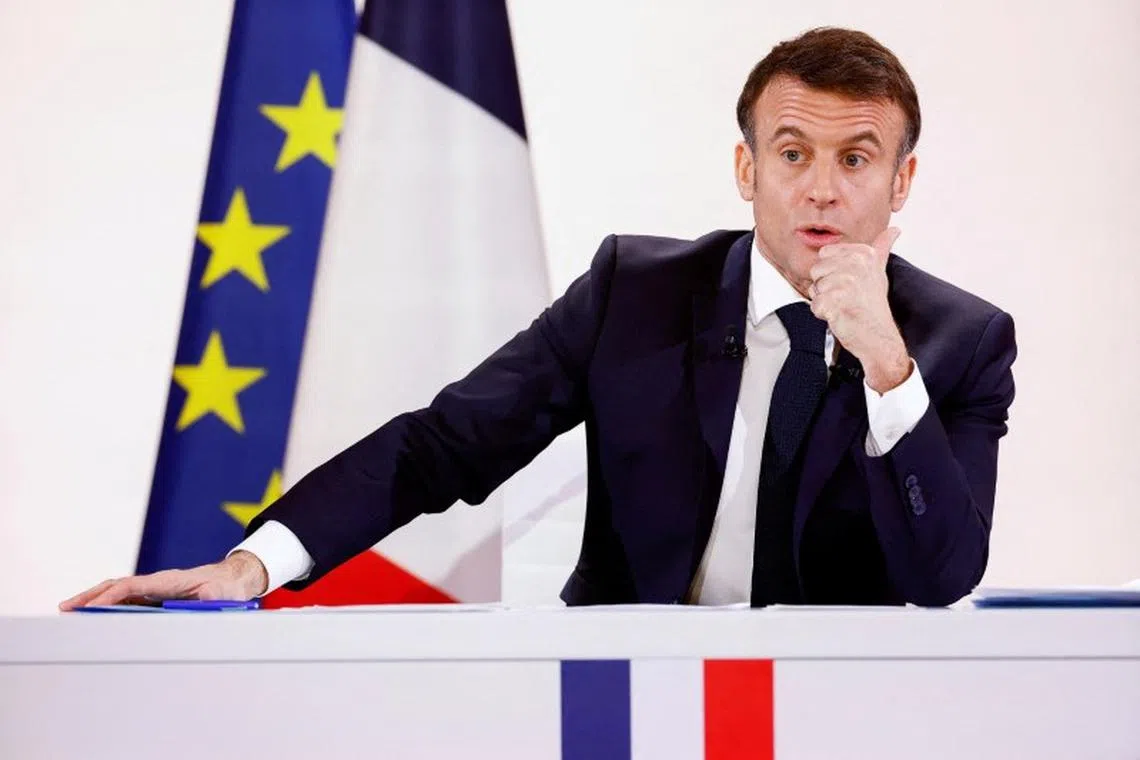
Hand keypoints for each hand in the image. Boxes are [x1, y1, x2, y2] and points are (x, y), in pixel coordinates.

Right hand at [58, 550, 268, 610]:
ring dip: (95, 600)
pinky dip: (108, 605)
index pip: (132, 586)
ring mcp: (155, 588)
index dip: (110, 596)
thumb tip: (190, 613)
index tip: (91, 606)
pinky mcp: (157, 596)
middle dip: (91, 596)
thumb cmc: (227, 589)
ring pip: (119, 592)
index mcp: (169, 581)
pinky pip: (128, 599)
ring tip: (70, 611)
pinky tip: (95, 614)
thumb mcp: (220, 597)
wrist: (235, 579)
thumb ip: (205, 604)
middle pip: (118, 586)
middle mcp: (158, 582)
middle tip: (65, 608)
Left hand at [808, 226, 911, 392]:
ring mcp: (845, 282)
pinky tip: (840, 315)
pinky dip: (823, 314)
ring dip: (824, 300)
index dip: (831, 272)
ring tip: (844, 306)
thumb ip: (882, 248)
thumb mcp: (878, 271)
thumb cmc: (873, 305)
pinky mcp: (835, 301)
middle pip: (816, 270)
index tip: (849, 283)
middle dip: (825, 287)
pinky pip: (814, 304)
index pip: (824, 255)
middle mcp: (856, 264)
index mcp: (864, 254)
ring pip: (814, 288)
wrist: (878, 336)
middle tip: (846, 297)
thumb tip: (894, 230)